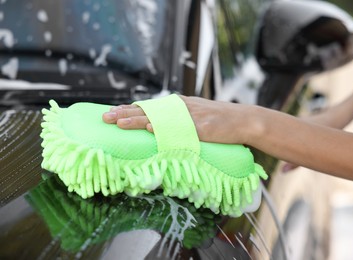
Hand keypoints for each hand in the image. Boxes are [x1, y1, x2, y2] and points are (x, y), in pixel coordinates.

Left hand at [102, 95, 255, 144]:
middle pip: (148, 110)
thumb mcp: (194, 116)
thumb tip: (155, 127)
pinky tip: (150, 128)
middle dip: (125, 113)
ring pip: (158, 117)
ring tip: (118, 123)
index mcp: (177, 106)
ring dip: (137, 120)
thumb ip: (176, 120)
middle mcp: (180, 108)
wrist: (242, 120)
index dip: (129, 110)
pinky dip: (164, 128)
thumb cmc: (218, 121)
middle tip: (105, 117)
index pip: (148, 107)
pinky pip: (179, 128)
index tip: (111, 113)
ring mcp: (190, 117)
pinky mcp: (200, 127)